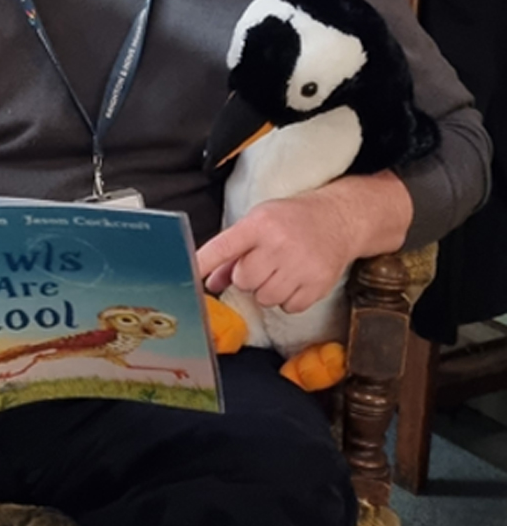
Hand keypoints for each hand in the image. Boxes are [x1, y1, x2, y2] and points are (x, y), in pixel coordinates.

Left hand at [197, 171, 412, 313]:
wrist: (338, 219)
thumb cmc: (291, 220)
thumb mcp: (258, 224)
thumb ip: (232, 254)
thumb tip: (209, 283)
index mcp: (259, 224)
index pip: (223, 246)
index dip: (203, 263)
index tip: (188, 275)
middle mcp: (279, 243)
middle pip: (244, 280)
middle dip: (249, 277)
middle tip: (264, 262)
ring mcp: (301, 265)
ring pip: (265, 298)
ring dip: (268, 289)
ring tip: (281, 269)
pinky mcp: (318, 284)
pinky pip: (288, 307)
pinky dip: (289, 299)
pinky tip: (296, 278)